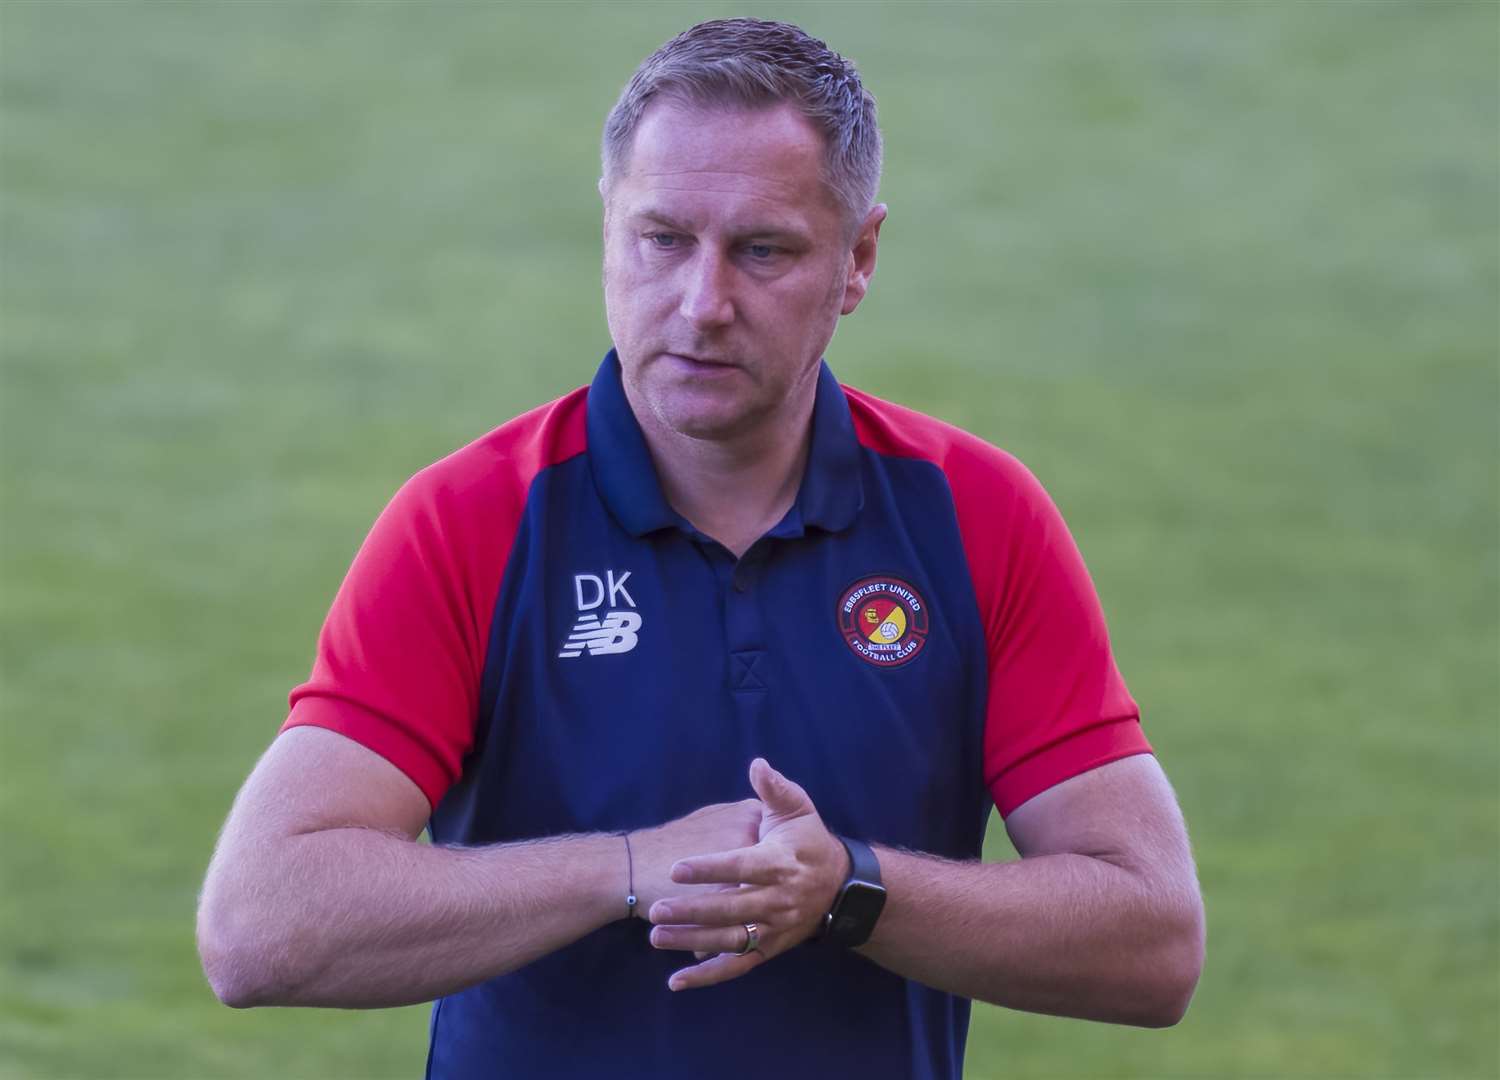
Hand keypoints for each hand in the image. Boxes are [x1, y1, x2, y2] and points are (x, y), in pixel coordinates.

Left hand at [647, 758, 849, 990]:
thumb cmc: (810, 842)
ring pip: (731, 940)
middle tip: (657, 908)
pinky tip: (674, 981)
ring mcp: (775, 928)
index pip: (741, 866)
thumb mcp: (798, 809)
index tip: (678, 868)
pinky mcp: (771, 948)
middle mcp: (779, 899)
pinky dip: (707, 977)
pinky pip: (738, 966)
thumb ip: (775, 788)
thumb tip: (757, 764)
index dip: (709, 868)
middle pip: (731, 908)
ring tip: (656, 936)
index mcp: (781, 863)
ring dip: (692, 942)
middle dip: (692, 910)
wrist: (840, 886)